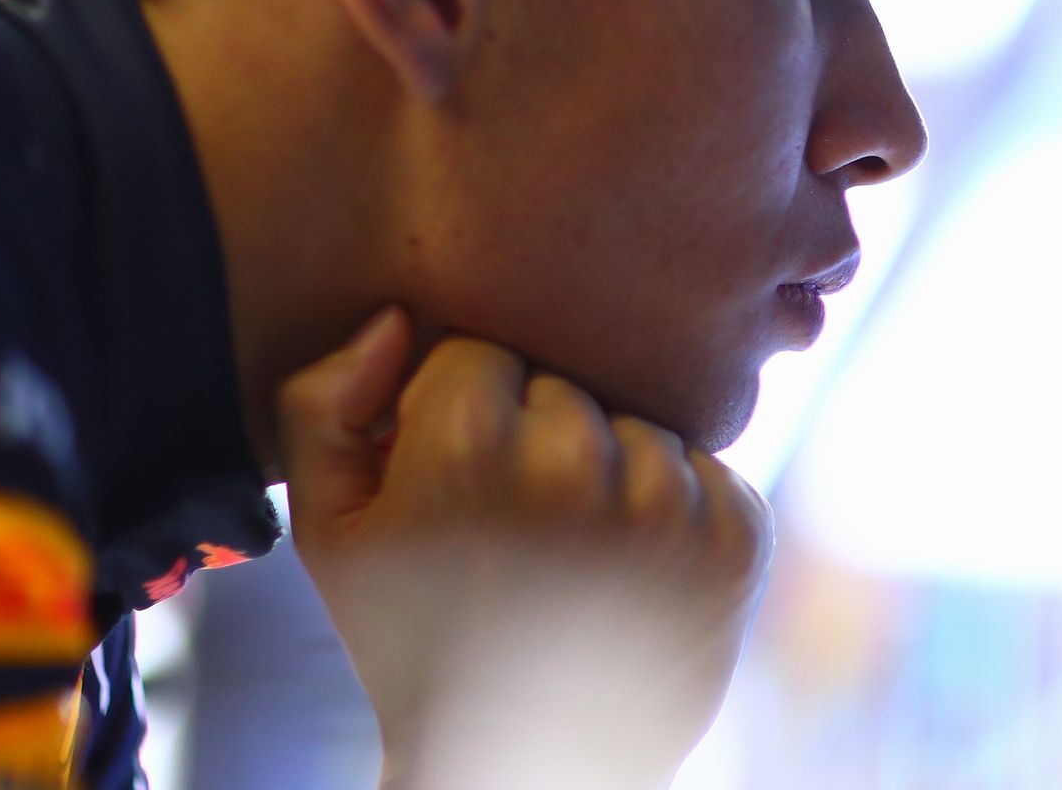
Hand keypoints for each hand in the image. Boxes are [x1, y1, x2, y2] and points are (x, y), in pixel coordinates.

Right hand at [274, 306, 774, 788]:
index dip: (462, 416)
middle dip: (538, 438)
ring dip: (612, 471)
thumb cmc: (416, 638)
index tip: (457, 484)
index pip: (482, 352)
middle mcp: (574, 469)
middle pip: (566, 384)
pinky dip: (676, 505)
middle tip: (516, 530)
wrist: (527, 768)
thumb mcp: (331, 532)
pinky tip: (632, 572)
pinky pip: (706, 465)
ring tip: (574, 558)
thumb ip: (323, 403)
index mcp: (467, 451)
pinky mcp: (738, 539)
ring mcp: (666, 507)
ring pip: (639, 422)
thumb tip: (398, 317)